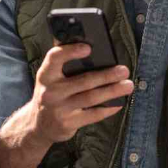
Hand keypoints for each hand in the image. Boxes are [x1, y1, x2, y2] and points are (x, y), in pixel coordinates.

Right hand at [0, 43, 132, 149]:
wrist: (38, 124)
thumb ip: (63, 62)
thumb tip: (86, 42)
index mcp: (46, 74)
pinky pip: (92, 115)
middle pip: (83, 81)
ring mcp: (59, 109)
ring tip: (128, 85)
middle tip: (124, 70)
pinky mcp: (68, 123)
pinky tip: (119, 102)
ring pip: (91, 98)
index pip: (55, 58)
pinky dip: (108, 108)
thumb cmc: (51, 93)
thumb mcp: (50, 77)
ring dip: (112, 91)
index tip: (89, 47)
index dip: (71, 51)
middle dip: (107, 75)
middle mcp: (50, 91)